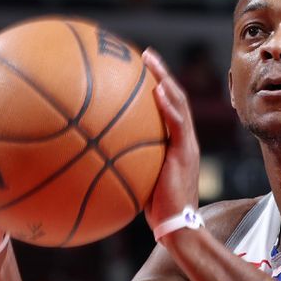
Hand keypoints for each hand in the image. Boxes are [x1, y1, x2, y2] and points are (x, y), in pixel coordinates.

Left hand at [141, 48, 199, 229]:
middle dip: (161, 74)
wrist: (176, 226)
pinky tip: (158, 92)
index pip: (168, 108)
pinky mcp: (186, 154)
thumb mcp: (138, 180)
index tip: (141, 68)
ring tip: (152, 62)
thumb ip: (125, 163)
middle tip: (146, 54)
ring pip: (180, 105)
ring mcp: (187, 145)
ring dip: (166, 80)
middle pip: (175, 98)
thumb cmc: (154, 210)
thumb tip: (93, 155)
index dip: (158, 85)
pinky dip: (170, 107)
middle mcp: (184, 139)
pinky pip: (179, 125)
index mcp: (175, 143)